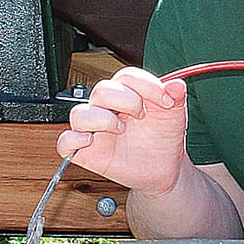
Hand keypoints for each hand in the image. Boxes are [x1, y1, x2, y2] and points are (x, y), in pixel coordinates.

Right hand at [55, 68, 189, 196]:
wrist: (165, 167)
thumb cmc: (164, 136)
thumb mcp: (175, 114)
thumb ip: (176, 96)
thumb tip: (177, 84)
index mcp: (127, 93)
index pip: (126, 76)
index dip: (146, 84)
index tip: (166, 99)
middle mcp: (107, 108)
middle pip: (102, 90)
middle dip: (126, 100)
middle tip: (142, 115)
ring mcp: (95, 129)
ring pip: (79, 114)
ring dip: (102, 119)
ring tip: (121, 128)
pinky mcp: (86, 151)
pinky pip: (65, 142)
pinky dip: (73, 140)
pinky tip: (91, 141)